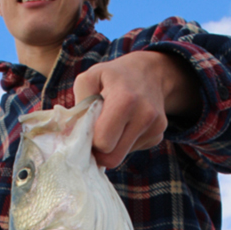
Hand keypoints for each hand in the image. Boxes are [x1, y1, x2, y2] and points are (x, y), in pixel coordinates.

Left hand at [73, 51, 199, 167]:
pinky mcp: (159, 135)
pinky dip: (124, 142)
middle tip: (94, 132)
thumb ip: (78, 107)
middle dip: (99, 150)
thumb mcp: (90, 78)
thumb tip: (72, 135)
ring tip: (113, 123)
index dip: (90, 140)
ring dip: (112, 145)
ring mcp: (155, 127)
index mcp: (125, 100)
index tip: (87, 129)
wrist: (149, 71)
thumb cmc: (113, 76)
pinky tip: (126, 124)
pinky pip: (133, 150)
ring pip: (122, 156)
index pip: (103, 142)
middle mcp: (145, 116)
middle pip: (113, 158)